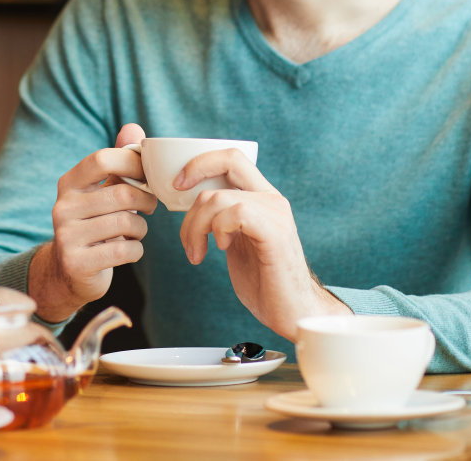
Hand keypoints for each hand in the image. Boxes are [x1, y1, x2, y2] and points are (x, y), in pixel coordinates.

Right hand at [29, 122, 156, 322]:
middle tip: (151, 205)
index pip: (101, 160)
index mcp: (68, 184)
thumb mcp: (100, 191)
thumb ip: (117, 160)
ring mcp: (67, 236)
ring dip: (141, 228)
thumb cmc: (94, 223)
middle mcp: (62, 207)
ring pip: (126, 222)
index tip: (147, 174)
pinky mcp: (77, 263)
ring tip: (136, 229)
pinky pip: (124, 250)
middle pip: (121, 193)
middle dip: (146, 199)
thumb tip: (132, 127)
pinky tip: (128, 249)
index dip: (132, 162)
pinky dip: (136, 250)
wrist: (69, 272)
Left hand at [175, 150, 349, 340]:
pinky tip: (220, 249)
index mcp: (261, 197)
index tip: (177, 186)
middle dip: (193, 188)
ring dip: (196, 227)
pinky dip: (218, 229)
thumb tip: (189, 203)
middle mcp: (271, 198)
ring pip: (219, 197)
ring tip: (196, 254)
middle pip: (227, 161)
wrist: (293, 313)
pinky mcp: (275, 232)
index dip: (200, 163)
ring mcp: (275, 213)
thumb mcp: (235, 241)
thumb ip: (222, 219)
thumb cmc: (264, 282)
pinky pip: (236, 213)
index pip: (231, 157)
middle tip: (183, 225)